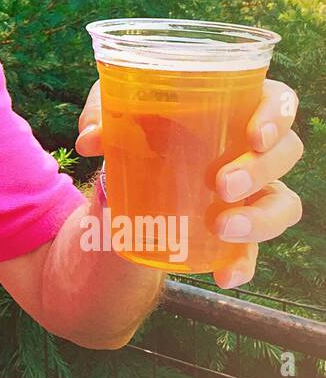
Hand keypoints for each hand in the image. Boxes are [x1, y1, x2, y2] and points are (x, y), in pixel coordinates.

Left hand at [74, 78, 303, 289]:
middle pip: (287, 153)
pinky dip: (243, 264)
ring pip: (283, 203)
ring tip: (223, 227)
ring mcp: (251, 191)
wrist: (128, 176)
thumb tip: (90, 138)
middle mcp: (252, 149)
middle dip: (261, 170)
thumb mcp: (117, 113)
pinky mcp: (237, 228)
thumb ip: (102, 115)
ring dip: (261, 218)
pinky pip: (254, 250)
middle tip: (221, 184)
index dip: (278, 116)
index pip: (280, 102)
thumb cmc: (138, 128)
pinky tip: (225, 275)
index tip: (255, 136)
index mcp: (234, 107)